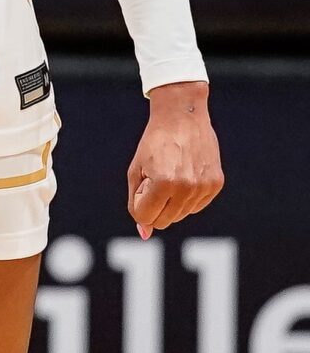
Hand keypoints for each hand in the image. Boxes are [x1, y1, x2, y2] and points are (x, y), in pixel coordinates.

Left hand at [127, 81, 222, 237]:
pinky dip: (185, 198)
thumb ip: (136, 202)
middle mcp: (187, 188)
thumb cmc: (154, 143)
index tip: (141, 187)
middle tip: (154, 180)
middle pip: (164, 220)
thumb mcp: (137, 170)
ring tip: (169, 174)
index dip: (139, 205)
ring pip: (180, 215)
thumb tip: (144, 235)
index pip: (145, 216)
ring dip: (170, 202)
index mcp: (163, 183)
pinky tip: (183, 176)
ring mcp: (204, 187)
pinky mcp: (216, 185)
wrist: (183, 117)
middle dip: (154, 207)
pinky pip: (195, 207)